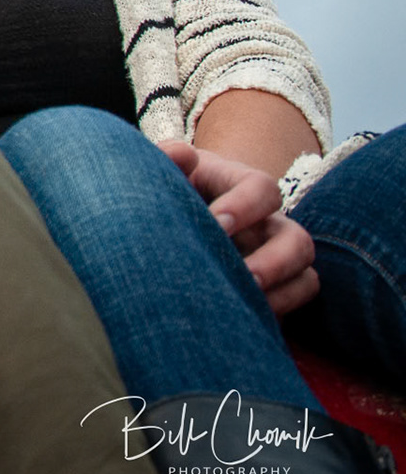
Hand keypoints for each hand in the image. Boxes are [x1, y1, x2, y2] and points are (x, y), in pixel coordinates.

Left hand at [159, 140, 318, 315]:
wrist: (177, 210)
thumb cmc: (173, 186)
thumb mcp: (167, 169)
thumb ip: (168, 158)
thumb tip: (182, 154)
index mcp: (242, 187)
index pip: (262, 189)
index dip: (246, 205)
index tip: (216, 223)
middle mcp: (267, 224)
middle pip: (298, 240)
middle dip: (276, 261)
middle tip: (244, 277)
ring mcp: (275, 258)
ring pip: (306, 277)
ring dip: (282, 294)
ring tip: (247, 304)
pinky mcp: (274, 288)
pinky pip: (293, 304)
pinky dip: (278, 313)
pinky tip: (244, 318)